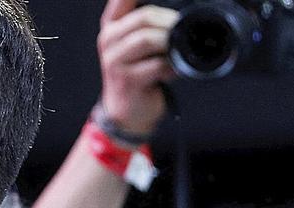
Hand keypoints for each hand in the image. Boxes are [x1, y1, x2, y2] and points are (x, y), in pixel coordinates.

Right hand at [98, 0, 179, 135]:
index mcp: (111, 26)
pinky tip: (172, 72)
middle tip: (184, 29)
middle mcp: (108, 40)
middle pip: (143, 17)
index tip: (162, 8)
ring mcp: (115, 60)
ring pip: (147, 39)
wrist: (127, 110)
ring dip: (170, 44)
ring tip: (177, 52)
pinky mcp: (127, 79)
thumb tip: (178, 15)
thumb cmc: (137, 74)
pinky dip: (171, 67)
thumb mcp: (136, 45)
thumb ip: (147, 24)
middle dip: (170, 22)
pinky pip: (157, 65)